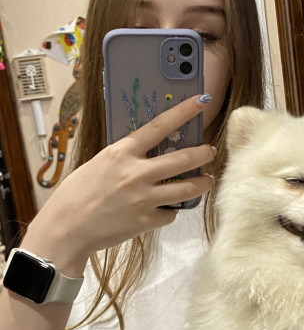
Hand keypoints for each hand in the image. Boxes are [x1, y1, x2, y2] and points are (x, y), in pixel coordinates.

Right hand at [23, 95, 215, 275]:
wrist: (67, 228)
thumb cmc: (76, 194)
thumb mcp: (99, 164)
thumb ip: (124, 157)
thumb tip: (146, 152)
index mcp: (122, 153)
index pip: (160, 126)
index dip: (184, 112)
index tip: (201, 101)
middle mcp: (137, 173)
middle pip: (183, 159)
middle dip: (203, 153)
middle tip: (209, 151)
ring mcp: (144, 198)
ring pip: (187, 189)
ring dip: (202, 183)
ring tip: (207, 181)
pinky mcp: (147, 221)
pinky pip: (170, 214)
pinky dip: (170, 211)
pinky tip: (166, 210)